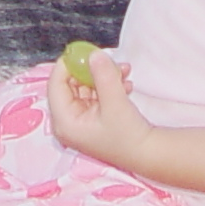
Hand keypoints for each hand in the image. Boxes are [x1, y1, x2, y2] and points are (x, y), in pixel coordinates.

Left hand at [45, 47, 152, 170]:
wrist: (148, 155)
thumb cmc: (128, 136)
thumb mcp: (115, 102)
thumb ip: (103, 75)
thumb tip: (93, 53)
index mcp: (64, 122)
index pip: (55, 85)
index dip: (67, 64)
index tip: (82, 50)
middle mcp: (67, 122)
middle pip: (70, 84)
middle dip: (91, 69)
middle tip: (109, 59)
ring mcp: (80, 120)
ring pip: (85, 87)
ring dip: (103, 76)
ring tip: (124, 71)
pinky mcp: (92, 118)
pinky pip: (95, 94)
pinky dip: (108, 86)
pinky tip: (126, 84)